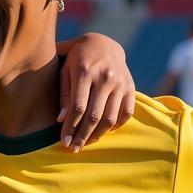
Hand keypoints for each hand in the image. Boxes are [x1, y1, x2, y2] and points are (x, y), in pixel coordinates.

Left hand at [58, 33, 135, 151]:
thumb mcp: (64, 70)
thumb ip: (63, 94)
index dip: (70, 127)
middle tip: (74, 148)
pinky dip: (115, 126)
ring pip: (111, 118)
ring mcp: (121, 83)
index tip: (63, 141)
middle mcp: (105, 77)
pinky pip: (126, 113)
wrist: (103, 43)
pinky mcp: (131, 87)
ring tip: (86, 143)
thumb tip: (61, 120)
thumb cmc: (76, 59)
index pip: (78, 107)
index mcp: (85, 71)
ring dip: (98, 135)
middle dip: (83, 136)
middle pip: (94, 116)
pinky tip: (103, 132)